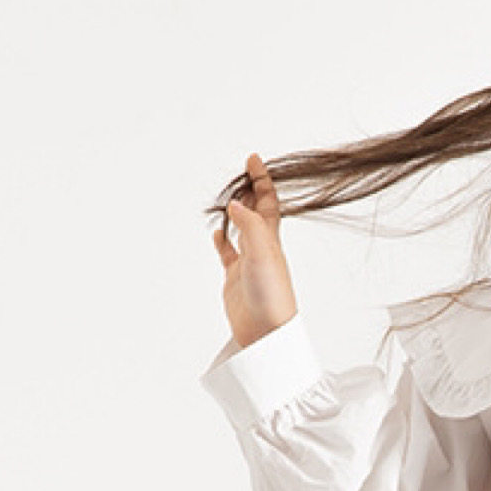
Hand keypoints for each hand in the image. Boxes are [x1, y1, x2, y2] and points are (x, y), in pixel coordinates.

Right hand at [212, 152, 298, 347]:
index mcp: (271, 239)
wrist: (267, 332)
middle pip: (256, 211)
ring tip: (228, 198)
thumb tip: (237, 204)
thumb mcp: (263, 253)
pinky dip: (223, 240)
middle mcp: (262, 248)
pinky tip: (218, 234)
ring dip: (235, 213)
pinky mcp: (236, 278)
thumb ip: (250, 226)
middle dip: (250, 190)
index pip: (268, 201)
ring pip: (241, 230)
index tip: (253, 158)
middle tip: (242, 172)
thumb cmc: (271, 296)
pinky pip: (228, 253)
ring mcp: (249, 262)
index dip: (262, 179)